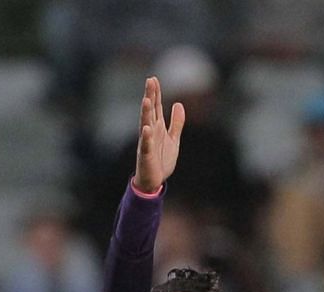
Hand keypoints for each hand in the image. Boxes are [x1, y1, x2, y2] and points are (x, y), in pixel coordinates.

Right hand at [134, 76, 184, 194]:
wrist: (155, 181)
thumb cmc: (161, 159)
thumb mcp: (173, 139)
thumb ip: (176, 123)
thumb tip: (178, 104)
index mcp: (157, 127)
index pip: (156, 107)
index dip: (155, 93)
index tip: (154, 79)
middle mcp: (150, 132)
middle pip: (150, 111)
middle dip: (150, 96)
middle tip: (150, 81)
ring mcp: (146, 142)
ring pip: (145, 124)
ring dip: (145, 112)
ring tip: (146, 100)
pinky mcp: (146, 155)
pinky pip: (146, 145)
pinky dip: (146, 137)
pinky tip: (146, 128)